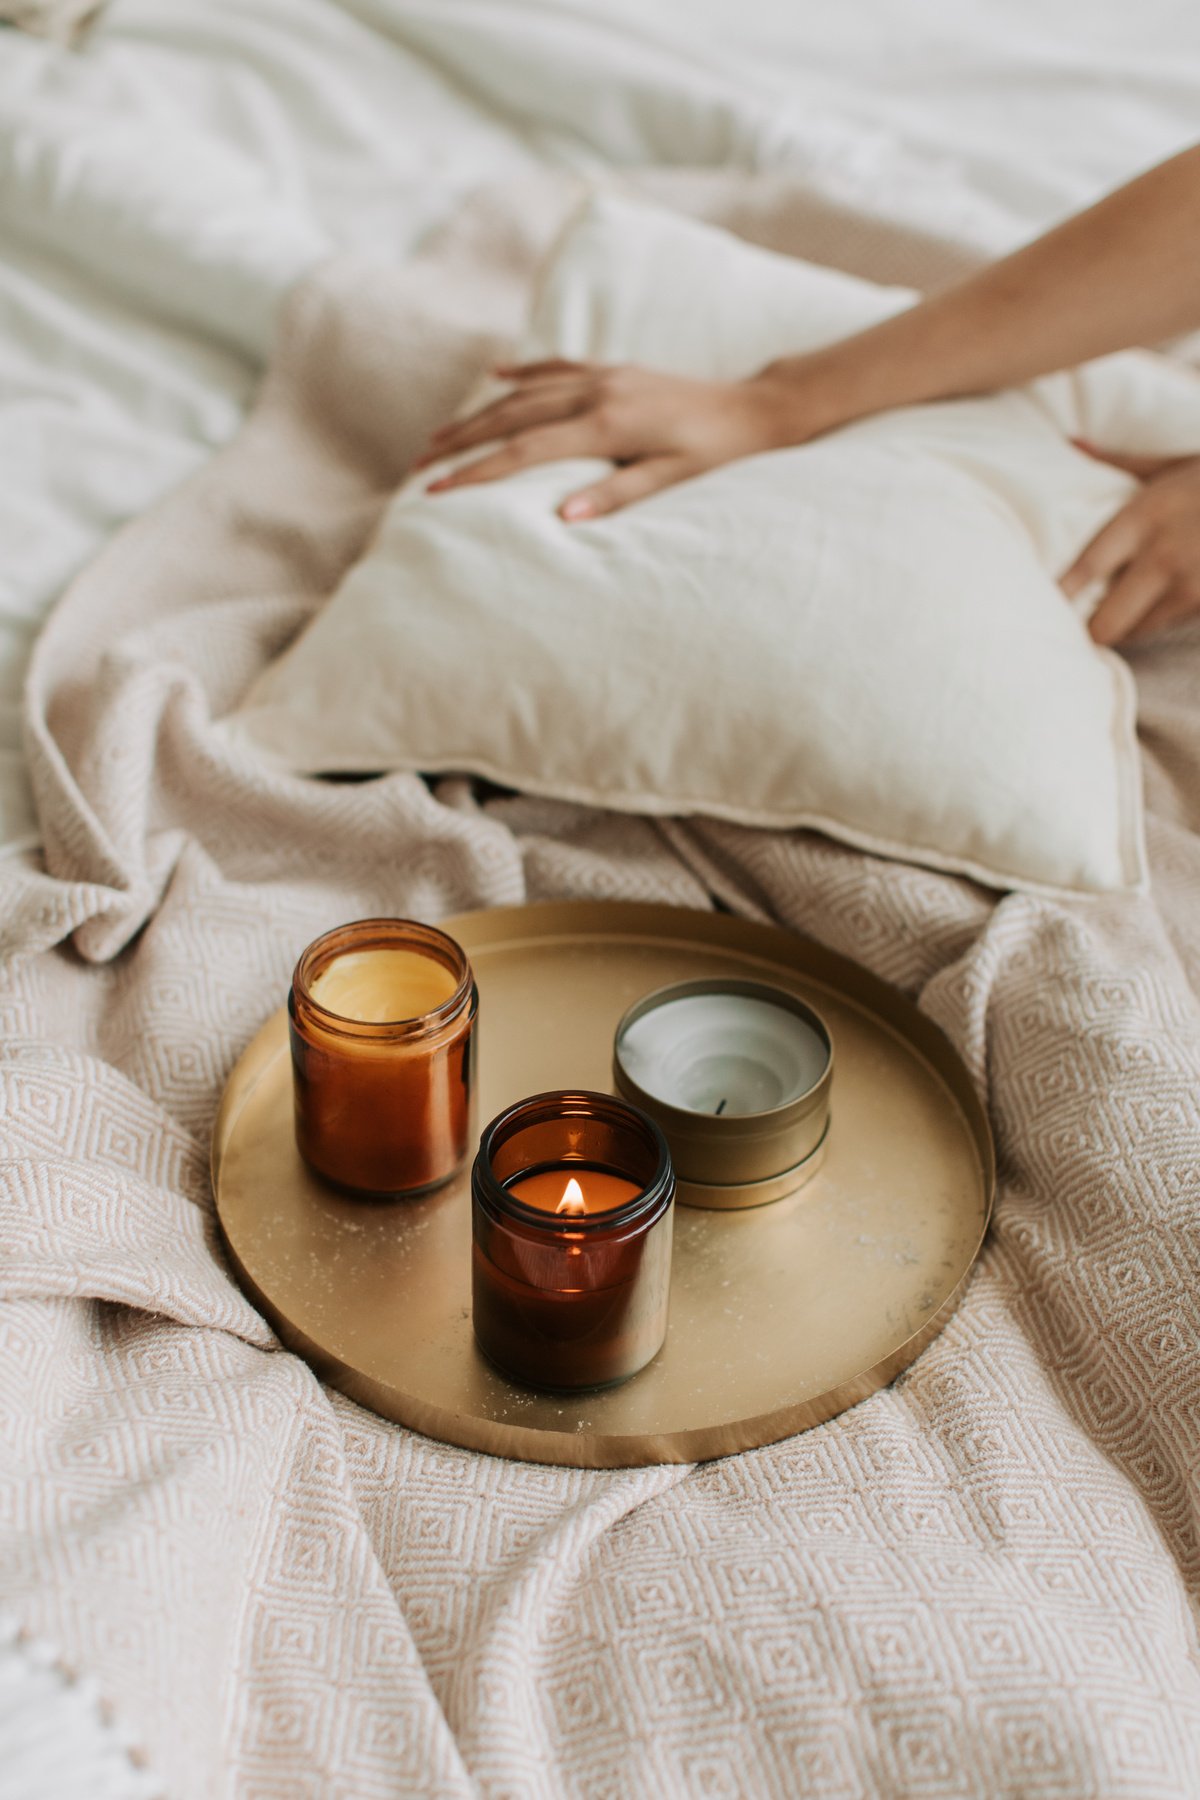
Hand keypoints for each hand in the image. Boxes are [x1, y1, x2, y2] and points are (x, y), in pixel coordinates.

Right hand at [417, 359, 806, 519]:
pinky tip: (495, 376)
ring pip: (524, 391)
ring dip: (479, 411)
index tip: (438, 489)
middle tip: (420, 463)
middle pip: (511, 415)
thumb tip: (562, 518)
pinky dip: (522, 372)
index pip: (526, 451)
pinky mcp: (613, 369)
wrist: (753, 409)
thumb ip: (616, 495)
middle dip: (461, 439)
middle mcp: (597, 393)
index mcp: (607, 426)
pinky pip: (556, 367)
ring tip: (441, 433)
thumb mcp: (670, 480)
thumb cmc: (715, 452)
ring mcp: (603, 376)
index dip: (478, 471)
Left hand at [1061, 444, 1199, 644]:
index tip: (1044, 607)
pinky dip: (1159, 620)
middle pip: (1107, 620)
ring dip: (1128, 625)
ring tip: (1124, 611)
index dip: (1061, 594)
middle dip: (1094, 627)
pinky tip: (1160, 602)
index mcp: (1145, 516)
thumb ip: (1121, 462)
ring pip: (1138, 631)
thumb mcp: (1170, 463)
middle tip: (1085, 624)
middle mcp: (1164, 555)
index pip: (1087, 566)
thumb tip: (1074, 442)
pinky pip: (1170, 626)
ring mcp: (1192, 585)